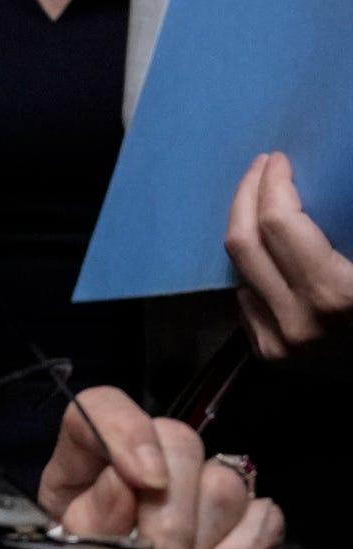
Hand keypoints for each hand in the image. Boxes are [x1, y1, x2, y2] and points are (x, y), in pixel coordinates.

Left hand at [41, 387, 282, 548]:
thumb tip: (119, 481)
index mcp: (78, 494)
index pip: (94, 417)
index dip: (121, 431)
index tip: (139, 481)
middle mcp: (139, 488)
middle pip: (175, 438)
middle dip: (168, 514)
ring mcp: (200, 513)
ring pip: (221, 478)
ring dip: (197, 547)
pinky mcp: (249, 542)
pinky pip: (264, 517)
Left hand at [225, 151, 352, 365]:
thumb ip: (349, 220)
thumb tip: (338, 175)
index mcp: (335, 293)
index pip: (279, 224)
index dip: (273, 183)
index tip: (278, 159)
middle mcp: (297, 320)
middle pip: (244, 244)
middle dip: (247, 196)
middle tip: (260, 168)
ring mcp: (280, 344)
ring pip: (240, 272)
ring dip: (246, 229)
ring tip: (261, 200)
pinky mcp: (272, 357)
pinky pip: (248, 301)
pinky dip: (255, 269)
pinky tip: (269, 250)